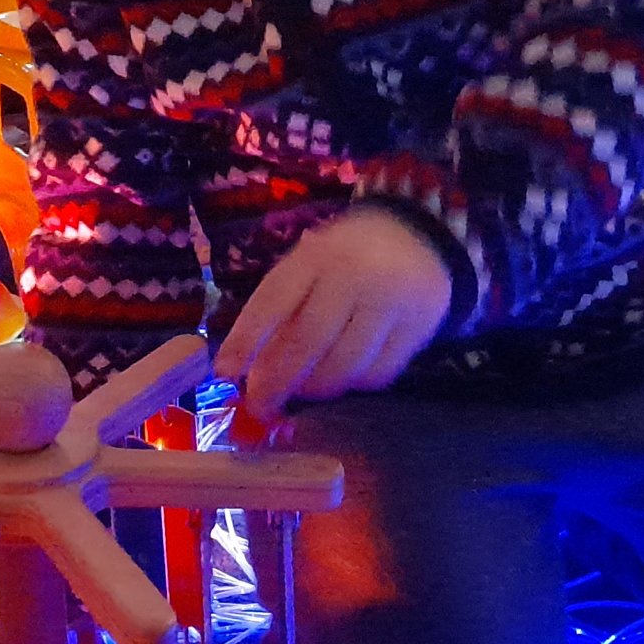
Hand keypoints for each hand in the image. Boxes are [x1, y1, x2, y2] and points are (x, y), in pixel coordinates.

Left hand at [214, 207, 452, 422]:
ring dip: (314, 387)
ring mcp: (391, 303)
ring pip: (343, 366)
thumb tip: (245, 369)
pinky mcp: (418, 328)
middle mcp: (353, 276)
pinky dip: (353, 384)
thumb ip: (280, 307)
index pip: (272, 303)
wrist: (415, 237)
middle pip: (306, 342)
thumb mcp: (308, 264)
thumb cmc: (345, 257)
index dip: (244, 341)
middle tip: (260, 405)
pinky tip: (343, 375)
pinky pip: (377, 375)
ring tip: (302, 388)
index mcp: (316, 256)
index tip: (225, 373)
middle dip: (276, 382)